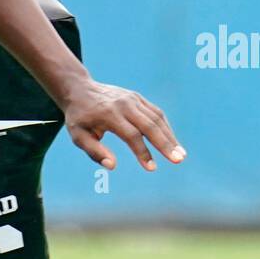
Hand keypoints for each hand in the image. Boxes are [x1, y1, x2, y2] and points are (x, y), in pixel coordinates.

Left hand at [62, 81, 185, 171]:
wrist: (80, 90)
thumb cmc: (79, 118)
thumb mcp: (78, 136)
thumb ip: (94, 151)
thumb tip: (112, 166)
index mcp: (109, 114)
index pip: (131, 135)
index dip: (142, 152)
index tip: (152, 168)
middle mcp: (124, 105)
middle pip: (150, 125)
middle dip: (165, 144)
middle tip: (179, 160)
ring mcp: (133, 99)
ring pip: (157, 118)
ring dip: (170, 137)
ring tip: (180, 154)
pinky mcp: (138, 98)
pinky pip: (155, 112)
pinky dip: (165, 127)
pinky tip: (171, 141)